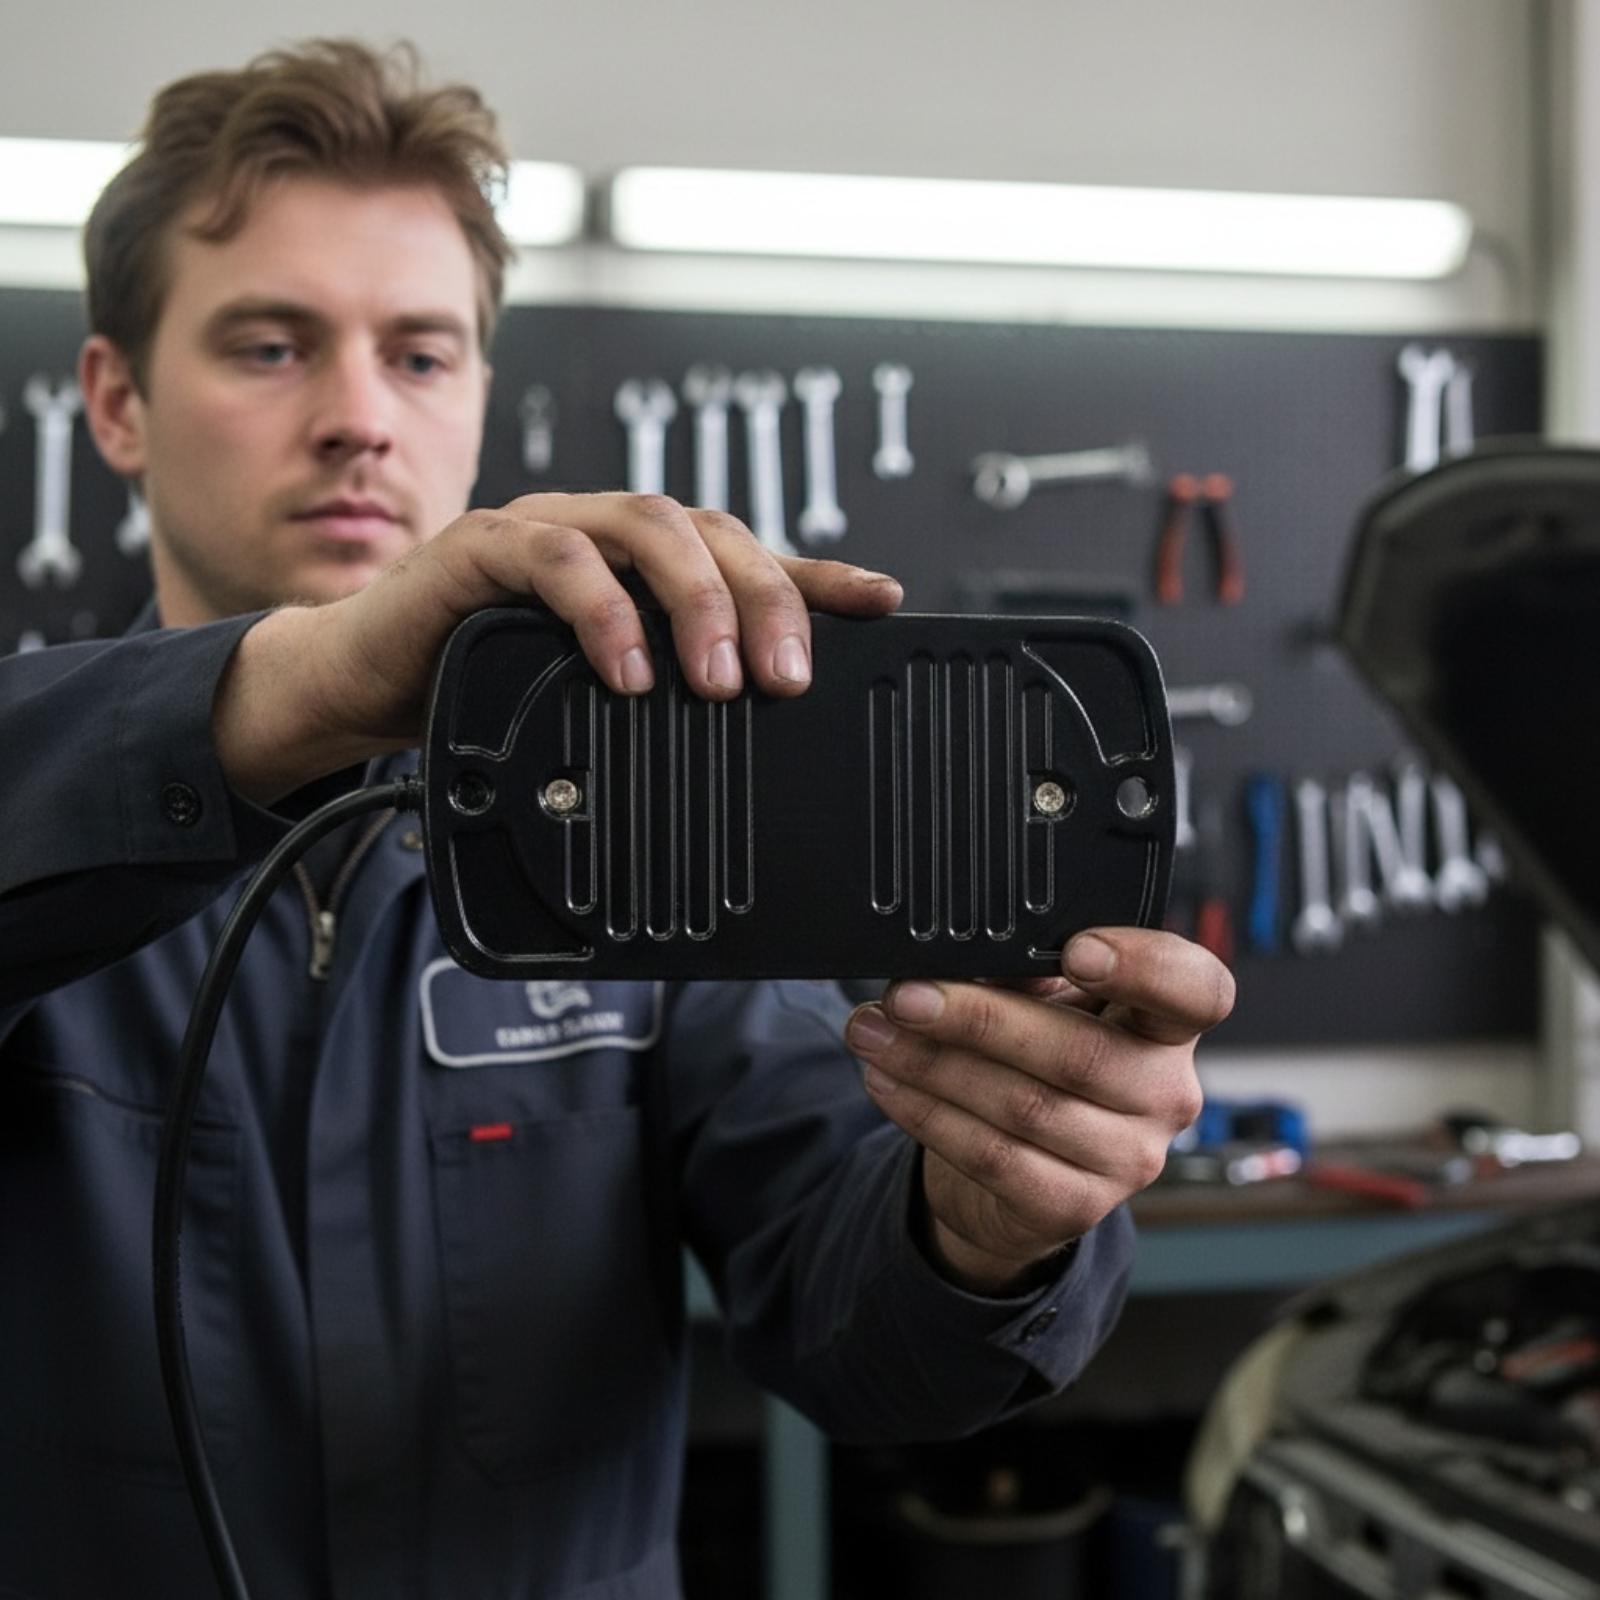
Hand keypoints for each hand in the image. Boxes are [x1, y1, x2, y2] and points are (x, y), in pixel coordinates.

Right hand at [215, 492, 902, 802]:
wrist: (363, 684)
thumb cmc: (484, 687)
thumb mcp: (594, 700)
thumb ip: (663, 695)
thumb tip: (752, 737)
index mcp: (641, 567)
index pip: (747, 553)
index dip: (817, 576)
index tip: (882, 603)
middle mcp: (603, 535)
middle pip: (709, 532)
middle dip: (762, 600)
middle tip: (787, 678)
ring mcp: (545, 532)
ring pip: (646, 528)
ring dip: (696, 602)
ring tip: (719, 681)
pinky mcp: (480, 549)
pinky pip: (554, 559)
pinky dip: (602, 611)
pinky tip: (629, 670)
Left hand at [845, 929, 1233, 1293]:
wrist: (1013, 1177)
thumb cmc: (1033, 1062)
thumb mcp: (1040, 1004)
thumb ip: (1022, 971)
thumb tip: (958, 949)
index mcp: (1166, 1026)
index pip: (1197, 991)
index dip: (1146, 967)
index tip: (1077, 950)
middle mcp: (1166, 1094)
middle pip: (1078, 1053)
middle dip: (978, 1019)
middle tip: (905, 995)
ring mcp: (1127, 1160)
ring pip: (1024, 1106)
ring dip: (933, 1065)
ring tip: (872, 1032)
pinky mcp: (1074, 1208)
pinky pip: (992, 1156)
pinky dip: (927, 1113)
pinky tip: (886, 1080)